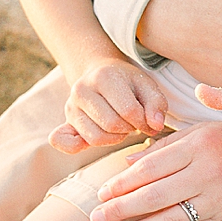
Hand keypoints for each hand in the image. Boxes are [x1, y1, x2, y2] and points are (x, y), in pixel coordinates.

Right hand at [53, 57, 174, 153]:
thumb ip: (157, 103)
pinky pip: (64, 142)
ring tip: (121, 127)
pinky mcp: (66, 121)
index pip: (128, 111)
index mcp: (104, 77)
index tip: (148, 121)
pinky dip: (76, 147)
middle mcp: (82, 90)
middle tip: (134, 123)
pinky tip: (91, 141)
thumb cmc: (126, 82)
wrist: (100, 73)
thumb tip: (155, 125)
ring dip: (114, 138)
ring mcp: (70, 107)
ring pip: (95, 138)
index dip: (144, 121)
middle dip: (129, 129)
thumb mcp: (147, 85)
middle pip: (111, 125)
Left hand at [85, 122, 221, 220]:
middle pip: (156, 196)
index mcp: (199, 147)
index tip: (102, 193)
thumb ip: (163, 147)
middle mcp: (207, 174)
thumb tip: (128, 165)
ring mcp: (217, 200)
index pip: (152, 169)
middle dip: (122, 210)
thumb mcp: (199, 131)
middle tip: (95, 219)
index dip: (124, 183)